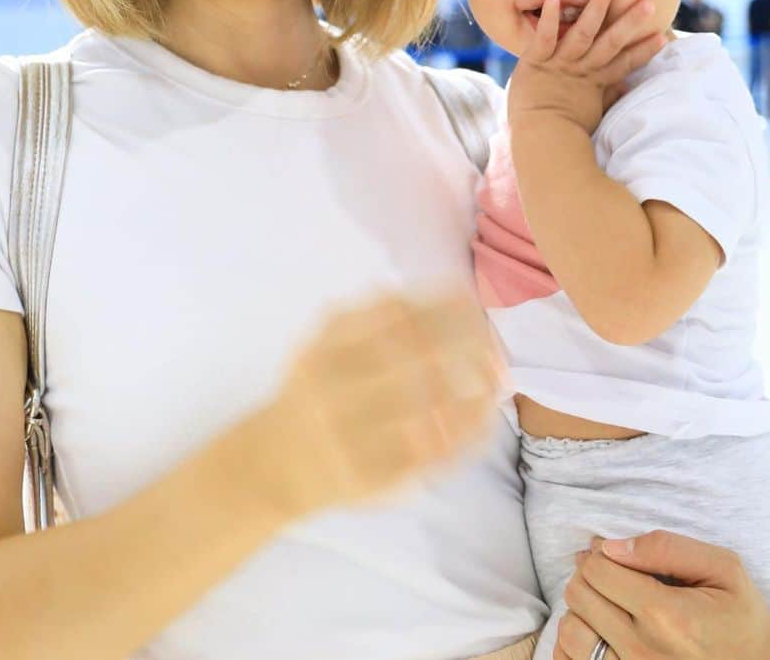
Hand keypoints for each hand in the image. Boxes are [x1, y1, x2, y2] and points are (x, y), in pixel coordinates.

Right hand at [265, 291, 503, 518]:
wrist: (271, 466)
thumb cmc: (306, 394)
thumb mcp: (313, 348)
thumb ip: (352, 319)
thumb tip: (398, 290)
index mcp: (321, 356)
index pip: (387, 322)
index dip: (433, 306)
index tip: (468, 296)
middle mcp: (332, 396)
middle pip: (409, 363)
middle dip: (458, 345)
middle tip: (491, 335)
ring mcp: (351, 441)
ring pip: (422, 413)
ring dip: (468, 392)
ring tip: (498, 374)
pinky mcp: (370, 480)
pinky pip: (425, 459)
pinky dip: (461, 437)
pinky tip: (485, 416)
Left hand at [508, 0, 665, 134]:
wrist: (537, 141)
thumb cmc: (563, 131)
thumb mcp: (591, 114)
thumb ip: (606, 97)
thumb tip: (627, 89)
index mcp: (594, 82)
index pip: (625, 63)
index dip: (645, 50)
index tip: (665, 36)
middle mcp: (581, 70)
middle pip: (610, 43)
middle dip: (629, 22)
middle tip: (649, 2)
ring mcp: (560, 65)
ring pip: (581, 33)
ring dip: (595, 10)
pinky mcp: (536, 62)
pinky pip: (544, 37)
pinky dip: (548, 19)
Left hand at [553, 531, 769, 659]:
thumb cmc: (742, 615)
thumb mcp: (723, 568)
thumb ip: (666, 547)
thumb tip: (611, 545)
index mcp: (667, 617)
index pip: (597, 570)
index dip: (600, 552)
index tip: (615, 554)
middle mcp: (644, 652)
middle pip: (579, 596)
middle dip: (589, 576)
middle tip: (611, 575)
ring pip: (570, 631)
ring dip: (582, 610)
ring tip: (606, 604)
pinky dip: (576, 644)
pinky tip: (599, 632)